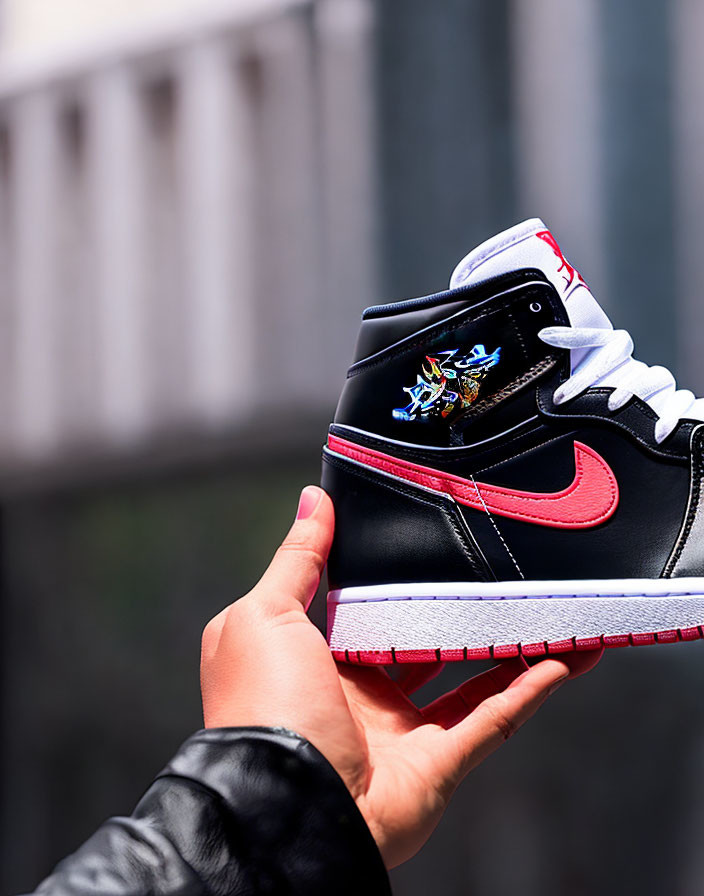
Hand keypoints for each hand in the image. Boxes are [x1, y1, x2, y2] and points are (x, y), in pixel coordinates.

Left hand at [200, 485, 601, 868]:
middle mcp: (361, 699)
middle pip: (426, 648)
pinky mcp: (436, 767)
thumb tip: (315, 500)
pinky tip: (562, 659)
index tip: (434, 550)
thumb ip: (297, 558)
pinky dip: (529, 692)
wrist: (285, 805)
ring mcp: (401, 736)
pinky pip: (492, 722)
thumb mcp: (265, 615)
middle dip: (462, 618)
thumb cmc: (262, 707)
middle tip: (499, 580)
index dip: (400, 585)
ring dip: (511, 653)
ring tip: (546, 617)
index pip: (368, 613)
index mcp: (318, 662)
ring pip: (471, 684)